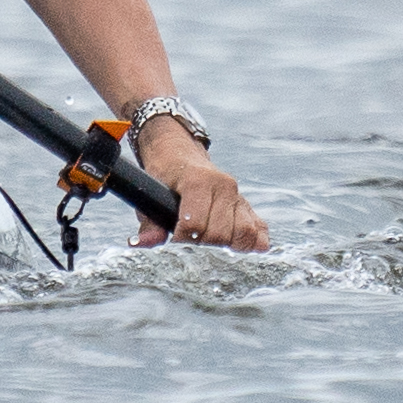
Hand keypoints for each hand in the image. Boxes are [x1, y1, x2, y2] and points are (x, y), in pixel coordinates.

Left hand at [131, 130, 267, 251]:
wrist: (180, 154)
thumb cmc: (164, 175)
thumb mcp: (149, 195)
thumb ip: (148, 223)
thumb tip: (143, 243)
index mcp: (198, 181)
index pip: (195, 224)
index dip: (182, 238)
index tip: (175, 239)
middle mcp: (223, 185)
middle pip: (220, 233)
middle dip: (203, 244)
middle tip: (191, 240)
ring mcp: (238, 194)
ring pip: (243, 233)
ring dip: (227, 245)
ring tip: (211, 243)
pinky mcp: (246, 203)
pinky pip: (259, 228)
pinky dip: (254, 241)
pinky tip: (244, 247)